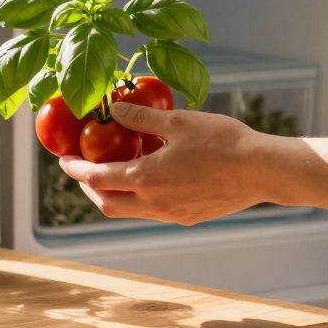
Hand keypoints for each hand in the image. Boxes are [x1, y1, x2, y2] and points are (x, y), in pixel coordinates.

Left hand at [58, 102, 268, 225]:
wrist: (263, 171)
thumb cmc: (223, 142)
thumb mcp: (178, 121)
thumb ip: (141, 116)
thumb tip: (112, 109)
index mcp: (145, 180)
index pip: (96, 179)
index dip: (75, 170)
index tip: (63, 160)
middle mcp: (154, 204)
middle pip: (107, 205)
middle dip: (90, 189)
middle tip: (85, 169)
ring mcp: (172, 215)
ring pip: (130, 211)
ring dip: (115, 194)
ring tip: (115, 171)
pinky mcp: (189, 217)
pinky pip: (153, 211)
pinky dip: (140, 197)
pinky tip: (151, 177)